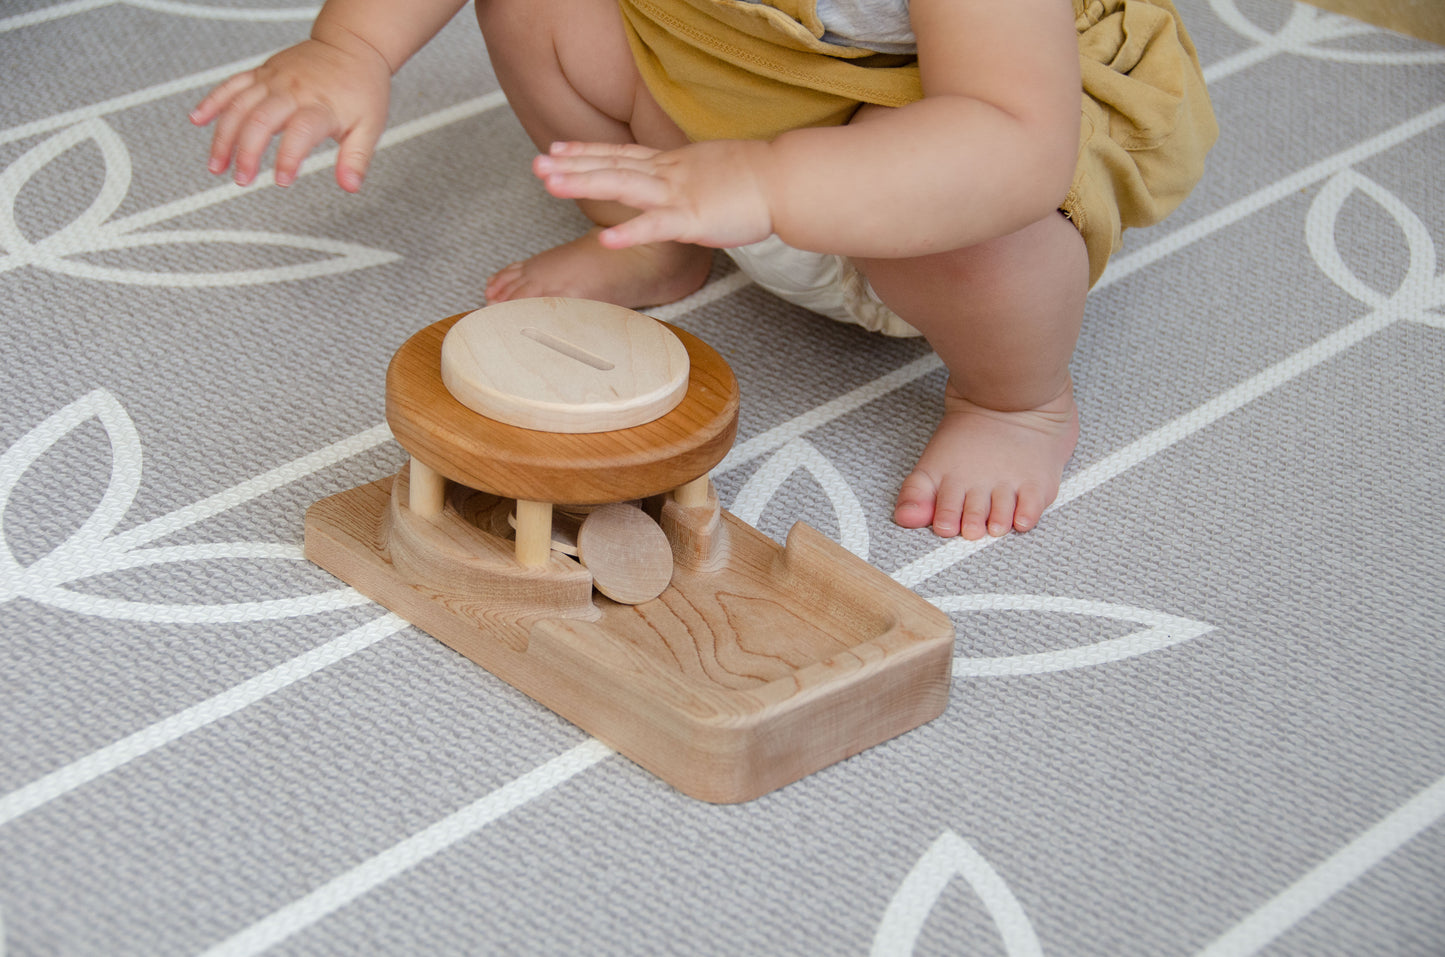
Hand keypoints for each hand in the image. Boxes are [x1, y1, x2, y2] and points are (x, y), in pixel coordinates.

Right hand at [189, 38, 390, 191]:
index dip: (288, 158)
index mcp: (321, 105)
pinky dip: (213, 102)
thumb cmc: (361, 87)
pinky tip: (198, 120)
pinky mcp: (262, 73)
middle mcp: (293, 90)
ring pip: (239, 106)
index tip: (282, 180)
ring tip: (216, 165)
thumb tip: (350, 184)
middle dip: (246, 153)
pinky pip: (231, 85)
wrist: (352, 47)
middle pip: (261, 120)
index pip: (300, 132)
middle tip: (242, 179)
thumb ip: (357, 159)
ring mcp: (274, 79)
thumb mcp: (370, 127)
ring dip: (223, 136)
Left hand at [533, 141, 774, 249]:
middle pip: (611, 166)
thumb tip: (679, 183)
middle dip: (570, 166)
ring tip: (549, 185)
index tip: (556, 148)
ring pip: (622, 187)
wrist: (785, 180)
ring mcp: (678, 195)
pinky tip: (604, 237)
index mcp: (673, 164)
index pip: (621, 154)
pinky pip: (655, 227)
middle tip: (536, 163)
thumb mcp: (711, 171)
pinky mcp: (692, 219)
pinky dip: (628, 232)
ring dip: (584, 184)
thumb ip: (689, 177)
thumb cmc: (756, 181)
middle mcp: (668, 174)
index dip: (585, 151)